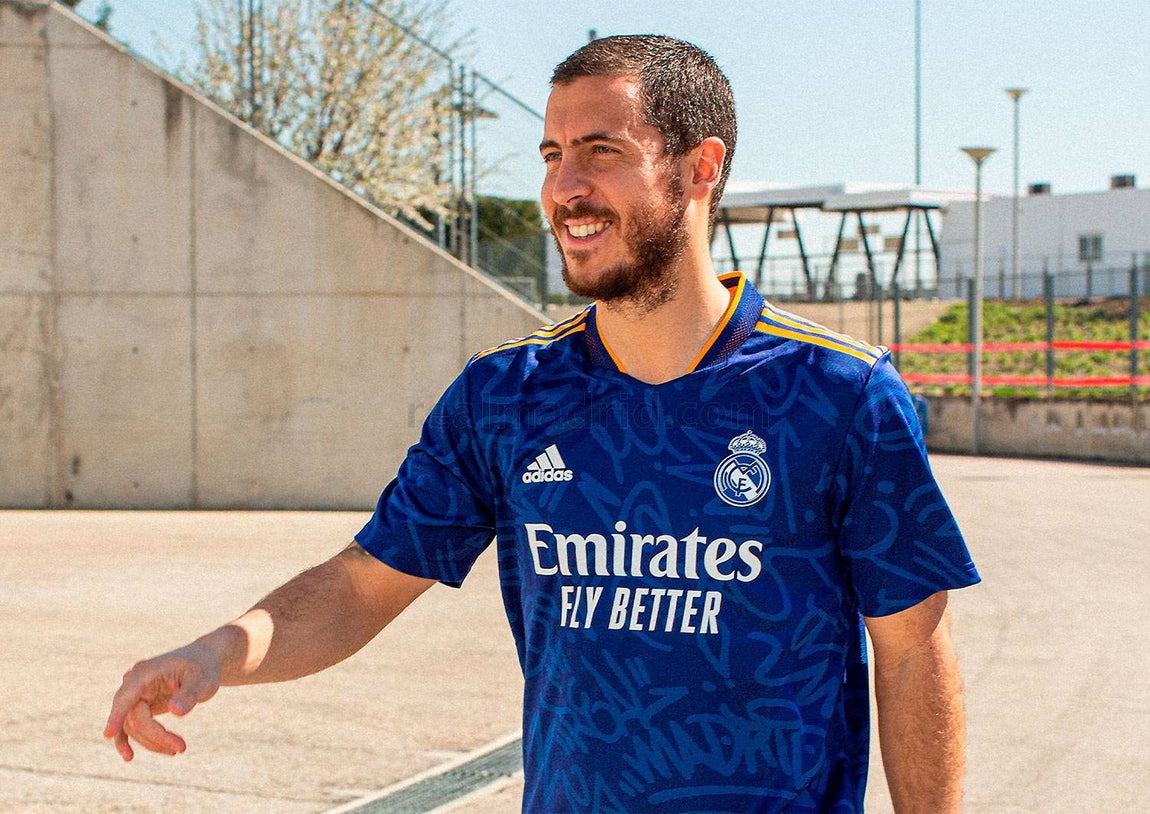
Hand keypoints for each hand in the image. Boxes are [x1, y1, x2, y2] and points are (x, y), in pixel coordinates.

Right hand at [103, 638, 224, 761]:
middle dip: (154, 736)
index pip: (127, 696)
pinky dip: (133, 740)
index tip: (108, 734)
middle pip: (133, 717)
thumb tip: (175, 711)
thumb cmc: (203, 668)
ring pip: (132, 726)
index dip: (117, 715)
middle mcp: (134, 683)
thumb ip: (189, 694)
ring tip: (179, 749)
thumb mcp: (202, 679)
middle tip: (181, 748)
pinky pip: (130, 726)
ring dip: (152, 741)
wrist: (204, 662)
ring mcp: (135, 695)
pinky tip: (130, 757)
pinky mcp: (140, 706)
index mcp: (146, 672)